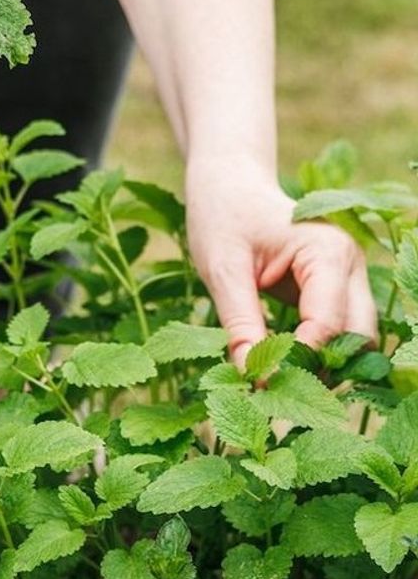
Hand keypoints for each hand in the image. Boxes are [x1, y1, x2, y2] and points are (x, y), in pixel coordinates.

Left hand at [185, 158, 378, 366]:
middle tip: (273, 392)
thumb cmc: (223, 217)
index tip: (261, 385)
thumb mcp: (222, 270)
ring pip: (355, 341)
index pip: (328, 325)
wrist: (228, 186)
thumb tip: (252, 377)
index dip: (298, 360)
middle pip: (357, 338)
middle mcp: (350, 265)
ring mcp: (349, 278)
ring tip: (274, 382)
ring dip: (322, 365)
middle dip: (321, 369)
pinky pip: (339, 333)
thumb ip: (240, 323)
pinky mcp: (336, 291)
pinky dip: (317, 354)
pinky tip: (281, 367)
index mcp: (328, 253)